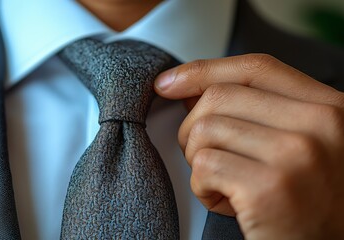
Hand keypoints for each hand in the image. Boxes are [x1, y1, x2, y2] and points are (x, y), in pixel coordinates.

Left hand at [154, 54, 343, 239]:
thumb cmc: (307, 200)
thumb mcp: (297, 144)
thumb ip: (255, 111)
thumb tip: (191, 89)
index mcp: (329, 108)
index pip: (256, 68)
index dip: (204, 70)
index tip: (170, 81)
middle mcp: (320, 124)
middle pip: (220, 96)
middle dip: (193, 127)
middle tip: (205, 156)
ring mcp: (296, 154)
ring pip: (204, 130)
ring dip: (198, 160)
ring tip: (224, 183)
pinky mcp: (269, 188)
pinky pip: (204, 166)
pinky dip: (202, 187)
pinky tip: (225, 201)